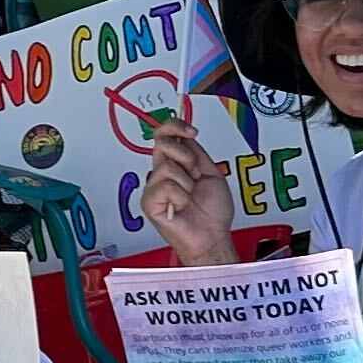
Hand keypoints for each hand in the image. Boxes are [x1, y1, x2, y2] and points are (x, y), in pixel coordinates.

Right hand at [135, 117, 238, 266]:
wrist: (212, 235)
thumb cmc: (213, 212)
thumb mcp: (211, 172)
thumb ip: (195, 152)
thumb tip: (184, 134)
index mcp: (176, 163)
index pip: (164, 135)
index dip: (174, 126)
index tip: (191, 131)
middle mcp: (162, 173)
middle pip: (162, 144)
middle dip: (186, 158)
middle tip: (195, 175)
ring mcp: (154, 187)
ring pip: (166, 167)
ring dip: (186, 182)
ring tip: (190, 196)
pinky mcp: (149, 202)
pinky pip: (164, 186)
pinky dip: (180, 196)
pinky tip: (181, 206)